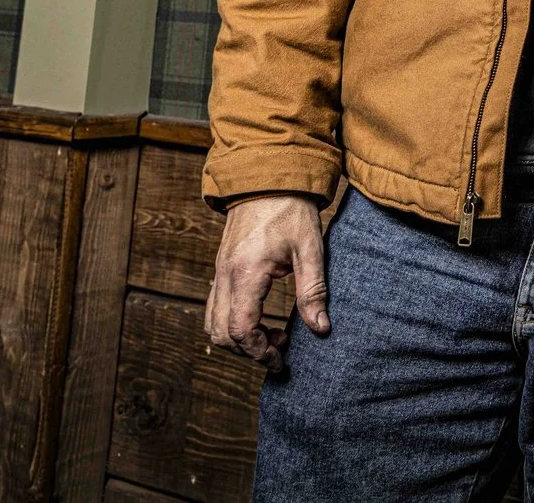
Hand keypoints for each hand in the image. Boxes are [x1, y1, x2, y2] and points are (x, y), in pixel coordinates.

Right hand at [204, 193, 329, 365]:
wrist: (268, 174)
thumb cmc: (291, 209)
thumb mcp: (310, 248)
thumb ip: (313, 291)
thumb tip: (320, 329)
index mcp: (246, 273)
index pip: (241, 329)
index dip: (260, 352)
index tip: (282, 359)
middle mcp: (224, 275)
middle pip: (221, 333)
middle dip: (248, 350)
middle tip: (280, 349)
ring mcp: (218, 271)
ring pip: (212, 323)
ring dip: (239, 338)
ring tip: (274, 334)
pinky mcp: (221, 267)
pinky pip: (215, 306)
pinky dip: (232, 322)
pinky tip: (261, 316)